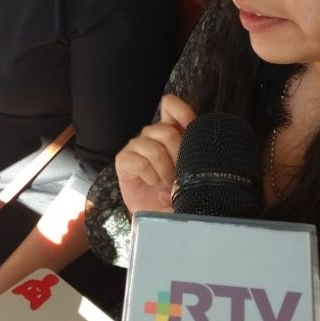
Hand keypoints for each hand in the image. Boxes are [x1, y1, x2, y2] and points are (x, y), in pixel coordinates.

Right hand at [114, 94, 195, 213]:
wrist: (155, 214)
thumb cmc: (175, 192)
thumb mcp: (192, 177)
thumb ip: (196, 165)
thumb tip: (194, 167)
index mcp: (171, 131)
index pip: (170, 105)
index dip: (180, 110)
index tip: (191, 124)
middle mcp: (152, 135)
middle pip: (166, 131)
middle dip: (177, 156)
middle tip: (181, 175)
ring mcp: (137, 146)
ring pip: (153, 147)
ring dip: (165, 169)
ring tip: (168, 184)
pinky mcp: (124, 160)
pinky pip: (138, 161)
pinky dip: (149, 175)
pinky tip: (153, 183)